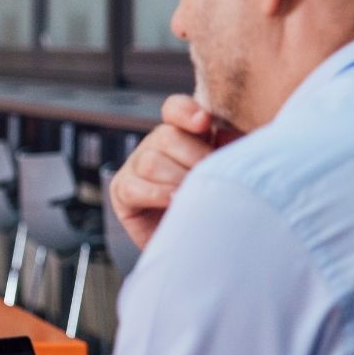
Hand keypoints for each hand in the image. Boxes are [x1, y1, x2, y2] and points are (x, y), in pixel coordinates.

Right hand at [109, 95, 231, 249]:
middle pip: (165, 135)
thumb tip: (227, 134)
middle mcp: (157, 146)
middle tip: (209, 175)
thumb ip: (231, 149)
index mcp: (185, 134)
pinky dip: (157, 194)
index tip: (204, 123)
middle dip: (192, 156)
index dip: (185, 111)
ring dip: (176, 179)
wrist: (202, 244)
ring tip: (192, 194)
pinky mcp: (122, 191)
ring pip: (150, 161)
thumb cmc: (219, 205)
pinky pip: (135, 187)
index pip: (175, 110)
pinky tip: (175, 201)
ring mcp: (136, 167)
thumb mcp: (230, 172)